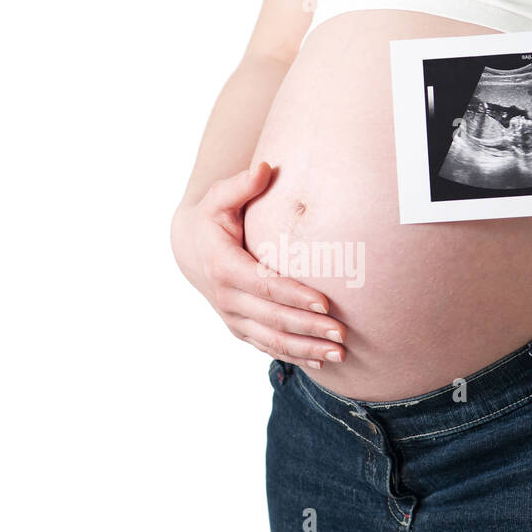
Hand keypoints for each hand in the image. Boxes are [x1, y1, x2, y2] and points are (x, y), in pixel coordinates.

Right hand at [171, 162, 346, 370]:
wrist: (188, 248)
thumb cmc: (212, 219)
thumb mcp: (219, 198)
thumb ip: (241, 184)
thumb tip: (265, 168)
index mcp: (224, 266)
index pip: (264, 286)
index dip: (294, 296)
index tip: (325, 303)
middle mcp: (226, 298)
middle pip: (273, 318)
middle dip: (309, 327)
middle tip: (343, 333)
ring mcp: (232, 318)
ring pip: (272, 340)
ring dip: (307, 349)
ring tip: (340, 353)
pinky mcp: (239, 329)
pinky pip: (267, 347)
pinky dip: (294, 356)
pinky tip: (321, 362)